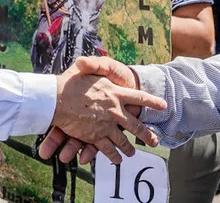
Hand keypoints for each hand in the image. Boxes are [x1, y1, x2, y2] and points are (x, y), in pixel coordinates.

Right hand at [46, 57, 163, 163]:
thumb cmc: (69, 81)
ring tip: (132, 152)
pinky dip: (113, 154)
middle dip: (146, 134)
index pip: (139, 97)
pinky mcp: (95, 136)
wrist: (56, 99)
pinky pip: (107, 148)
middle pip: (135, 125)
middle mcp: (115, 110)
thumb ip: (94, 64)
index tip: (163, 105)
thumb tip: (99, 61)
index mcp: (115, 92)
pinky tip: (117, 159)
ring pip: (122, 140)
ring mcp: (106, 125)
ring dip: (128, 147)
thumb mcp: (85, 67)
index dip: (152, 101)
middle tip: (154, 141)